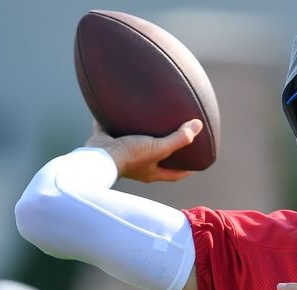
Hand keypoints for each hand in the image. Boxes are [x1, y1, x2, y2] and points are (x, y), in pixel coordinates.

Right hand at [85, 119, 202, 181]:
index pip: (174, 175)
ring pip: (135, 146)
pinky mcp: (107, 144)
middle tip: (175, 140)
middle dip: (165, 153)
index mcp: (151, 171)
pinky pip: (113, 131)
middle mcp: (138, 166)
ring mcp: (121, 156)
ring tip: (150, 123)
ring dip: (142, 137)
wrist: (98, 156)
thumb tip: (198, 125)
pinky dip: (116, 122)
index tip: (196, 164)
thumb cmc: (130, 156)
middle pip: (156, 161)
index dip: (186, 171)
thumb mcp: (159, 147)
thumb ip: (179, 138)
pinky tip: (120, 108)